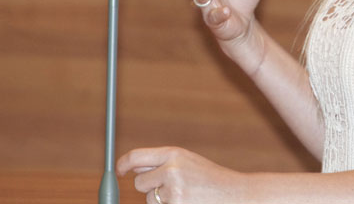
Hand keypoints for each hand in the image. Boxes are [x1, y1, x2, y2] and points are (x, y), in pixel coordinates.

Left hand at [118, 146, 242, 203]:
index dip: (123, 164)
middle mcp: (171, 170)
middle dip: (149, 187)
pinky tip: (188, 202)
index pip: (136, 156)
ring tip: (186, 195)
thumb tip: (132, 167)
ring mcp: (173, 192)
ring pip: (150, 200)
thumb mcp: (188, 162)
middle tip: (170, 187)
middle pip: (140, 182)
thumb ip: (163, 162)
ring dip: (162, 200)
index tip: (118, 171)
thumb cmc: (211, 179)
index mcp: (174, 154)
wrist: (236, 194)